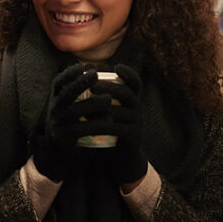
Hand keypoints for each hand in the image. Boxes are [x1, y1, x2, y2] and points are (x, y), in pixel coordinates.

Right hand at [31, 64, 100, 180]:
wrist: (58, 146)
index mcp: (55, 98)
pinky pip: (82, 129)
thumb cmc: (68, 118)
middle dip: (80, 83)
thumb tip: (93, 66)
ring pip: (75, 111)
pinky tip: (108, 120)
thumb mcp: (67, 102)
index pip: (58, 82)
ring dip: (92, 104)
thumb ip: (77, 87)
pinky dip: (96, 124)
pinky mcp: (66, 136)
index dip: (69, 73)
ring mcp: (59, 123)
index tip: (82, 67)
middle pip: (66, 94)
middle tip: (96, 75)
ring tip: (108, 99)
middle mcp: (54, 108)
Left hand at [89, 64, 146, 190]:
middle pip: (126, 93)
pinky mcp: (132, 136)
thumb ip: (102, 94)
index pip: (135, 82)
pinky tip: (90, 125)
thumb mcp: (110, 109)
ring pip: (119, 112)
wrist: (121, 155)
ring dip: (102, 108)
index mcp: (133, 99)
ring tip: (87, 106)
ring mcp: (136, 122)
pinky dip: (102, 126)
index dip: (128, 73)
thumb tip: (85, 70)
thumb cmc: (111, 127)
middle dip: (110, 88)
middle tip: (93, 87)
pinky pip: (117, 129)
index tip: (116, 66)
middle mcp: (137, 108)